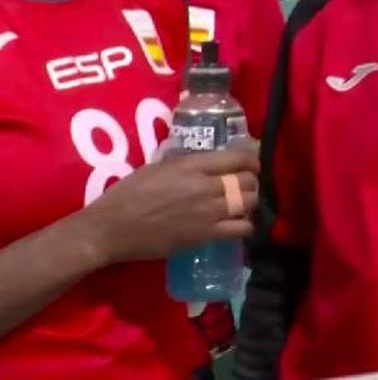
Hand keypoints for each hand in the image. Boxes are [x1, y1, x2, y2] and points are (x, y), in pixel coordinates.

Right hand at [80, 148, 259, 264]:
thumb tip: (207, 164)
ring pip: (249, 203)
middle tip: (245, 187)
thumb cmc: (127, 195)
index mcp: (191, 165)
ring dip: (250, 203)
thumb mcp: (157, 167)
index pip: (237, 158)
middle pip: (247, 181)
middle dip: (251, 182)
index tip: (251, 165)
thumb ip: (186, 165)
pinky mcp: (204, 235)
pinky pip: (241, 229)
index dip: (251, 161)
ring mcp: (207, 212)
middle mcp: (205, 186)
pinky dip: (245, 226)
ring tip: (242, 206)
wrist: (110, 229)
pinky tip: (237, 225)